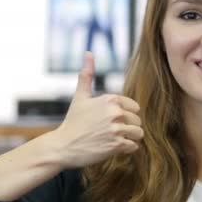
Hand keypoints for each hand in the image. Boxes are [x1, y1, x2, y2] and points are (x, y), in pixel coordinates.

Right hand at [52, 52, 142, 168]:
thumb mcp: (80, 97)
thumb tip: (88, 52)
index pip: (135, 107)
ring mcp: (116, 129)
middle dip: (127, 128)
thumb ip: (87, 75)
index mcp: (110, 99)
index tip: (110, 121)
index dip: (125, 115)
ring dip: (129, 139)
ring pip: (138, 134)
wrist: (63, 146)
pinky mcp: (116, 145)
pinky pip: (134, 146)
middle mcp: (115, 112)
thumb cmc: (73, 122)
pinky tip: (114, 148)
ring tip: (114, 140)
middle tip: (110, 132)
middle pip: (137, 121)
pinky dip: (127, 149)